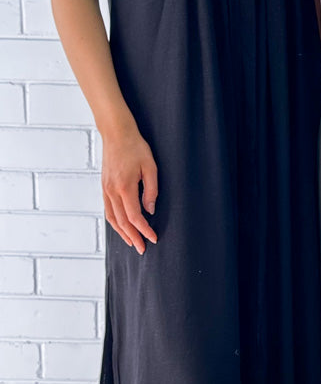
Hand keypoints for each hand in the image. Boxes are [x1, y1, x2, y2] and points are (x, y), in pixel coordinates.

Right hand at [101, 123, 158, 252]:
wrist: (116, 134)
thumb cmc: (135, 147)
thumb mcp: (150, 167)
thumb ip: (151, 190)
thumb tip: (151, 210)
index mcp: (124, 187)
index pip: (135, 217)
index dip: (145, 230)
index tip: (154, 238)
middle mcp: (112, 191)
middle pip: (122, 222)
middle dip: (133, 237)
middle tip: (143, 249)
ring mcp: (105, 190)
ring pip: (112, 218)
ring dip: (122, 233)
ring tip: (132, 242)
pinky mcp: (104, 187)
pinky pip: (108, 210)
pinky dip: (115, 222)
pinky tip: (121, 227)